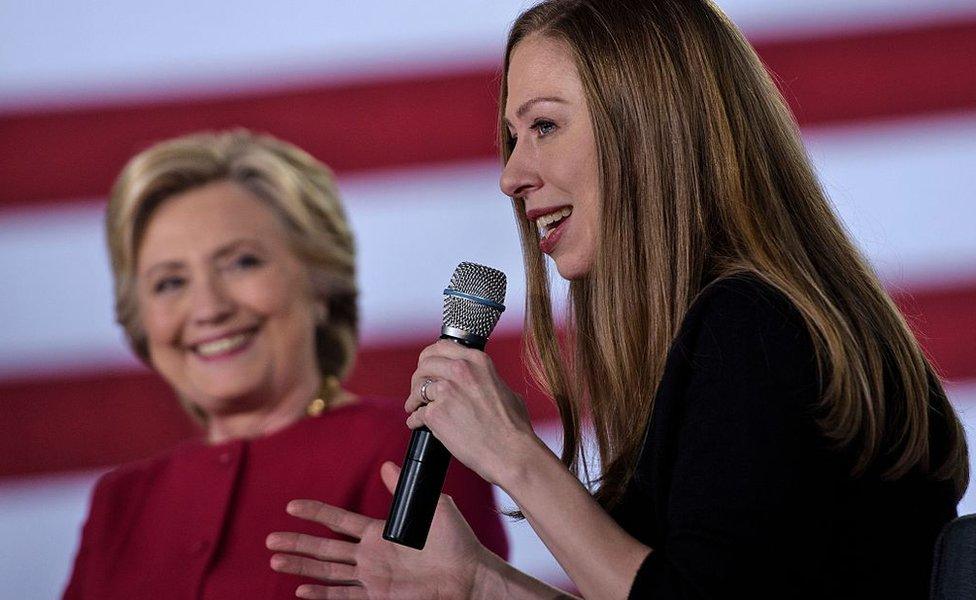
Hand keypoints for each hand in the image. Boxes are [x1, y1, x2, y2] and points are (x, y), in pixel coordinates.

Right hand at [267, 462, 489, 598]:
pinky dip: (322, 593)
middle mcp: (370, 555)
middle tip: (270, 539)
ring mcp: (372, 577)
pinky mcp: (379, 596)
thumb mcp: (432, 506)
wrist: (469, 575)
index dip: (315, 513)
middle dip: (298, 543)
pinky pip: (344, 595)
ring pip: (327, 571)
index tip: (292, 506)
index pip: (339, 520)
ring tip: (276, 561)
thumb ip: (406, 489)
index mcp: (380, 532)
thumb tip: (387, 464)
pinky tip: (301, 590)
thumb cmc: (456, 541)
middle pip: (325, 547)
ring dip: (302, 566)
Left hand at [406, 339, 542, 486]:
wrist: (510, 452)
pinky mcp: (436, 414)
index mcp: (477, 361)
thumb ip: (485, 379)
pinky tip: (417, 424)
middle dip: (419, 377)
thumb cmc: (513, 427)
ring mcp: (446, 391)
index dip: (430, 358)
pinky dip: (415, 420)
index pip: (441, 347)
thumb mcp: (504, 389)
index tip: (427, 368)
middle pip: (425, 365)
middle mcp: (460, 371)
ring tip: (414, 407)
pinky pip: (416, 413)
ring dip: (414, 398)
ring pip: (417, 388)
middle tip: (419, 390)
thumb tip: (477, 382)